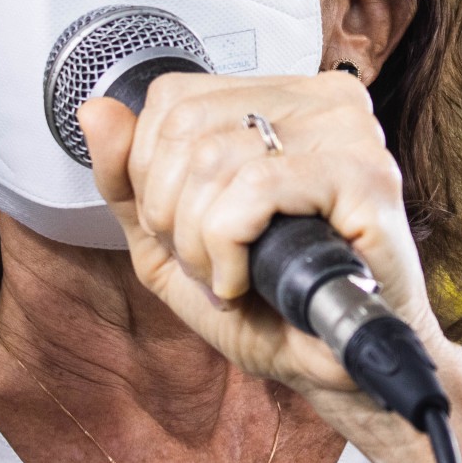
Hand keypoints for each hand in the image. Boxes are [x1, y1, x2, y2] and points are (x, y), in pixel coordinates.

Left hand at [78, 72, 458, 421]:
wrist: (335, 366)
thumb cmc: (270, 303)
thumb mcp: (172, 241)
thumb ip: (127, 179)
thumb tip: (95, 112)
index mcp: (282, 98)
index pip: (175, 97)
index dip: (150, 172)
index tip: (183, 229)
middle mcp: (321, 100)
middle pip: (185, 127)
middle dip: (171, 213)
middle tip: (207, 262)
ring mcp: (349, 132)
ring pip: (213, 158)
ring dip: (200, 240)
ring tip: (229, 276)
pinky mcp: (366, 175)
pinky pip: (256, 187)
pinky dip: (230, 246)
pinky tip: (245, 279)